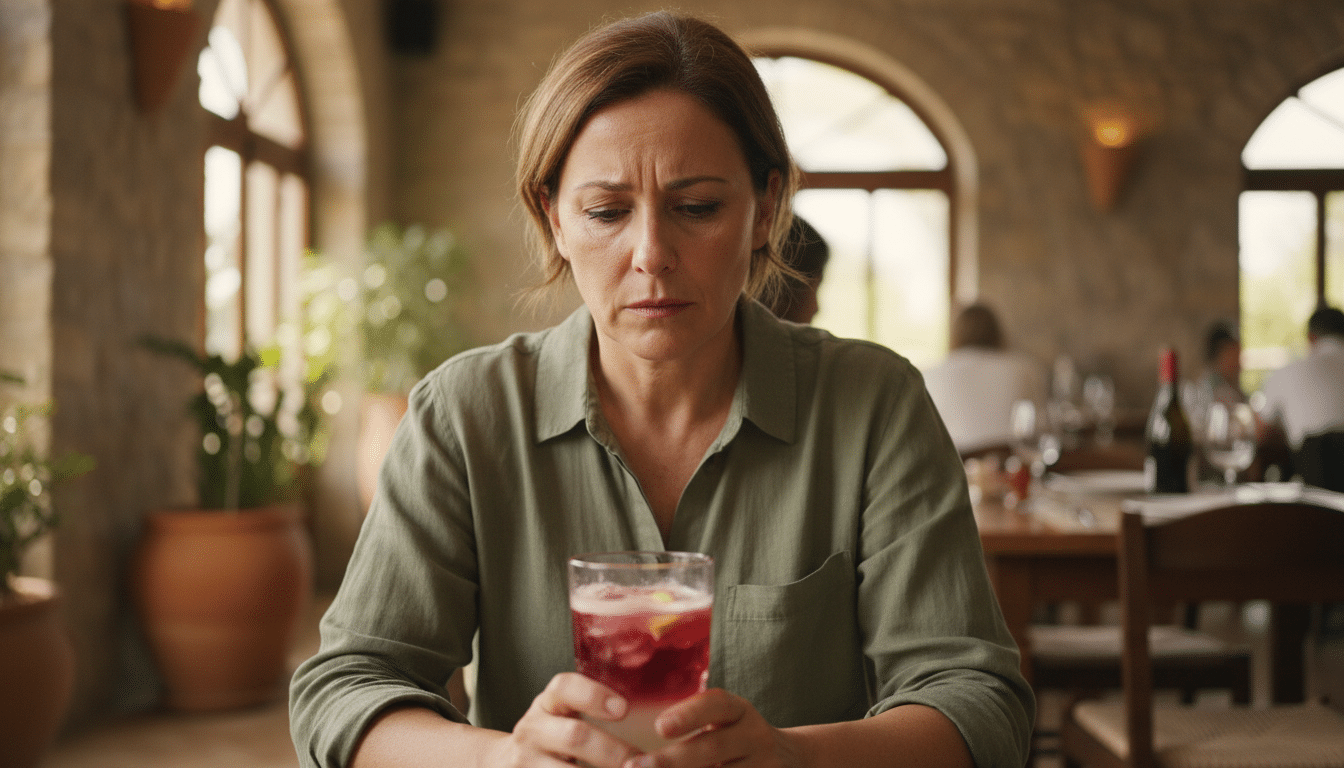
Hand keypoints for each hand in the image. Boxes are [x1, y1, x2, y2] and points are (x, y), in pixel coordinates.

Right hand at [491, 672, 642, 767]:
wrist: (507, 762)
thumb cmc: (553, 734)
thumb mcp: (562, 712)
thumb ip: (592, 706)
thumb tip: (650, 714)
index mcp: (547, 704)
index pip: (564, 688)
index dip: (593, 696)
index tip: (624, 709)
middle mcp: (532, 730)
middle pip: (574, 736)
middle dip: (612, 751)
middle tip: (641, 761)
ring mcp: (525, 763)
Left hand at [623, 689, 802, 767]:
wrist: (791, 762)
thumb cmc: (737, 739)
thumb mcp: (726, 721)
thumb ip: (695, 720)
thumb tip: (635, 741)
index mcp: (740, 712)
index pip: (718, 704)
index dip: (690, 714)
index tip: (659, 726)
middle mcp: (755, 737)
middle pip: (712, 747)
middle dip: (672, 760)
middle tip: (635, 766)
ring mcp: (764, 766)